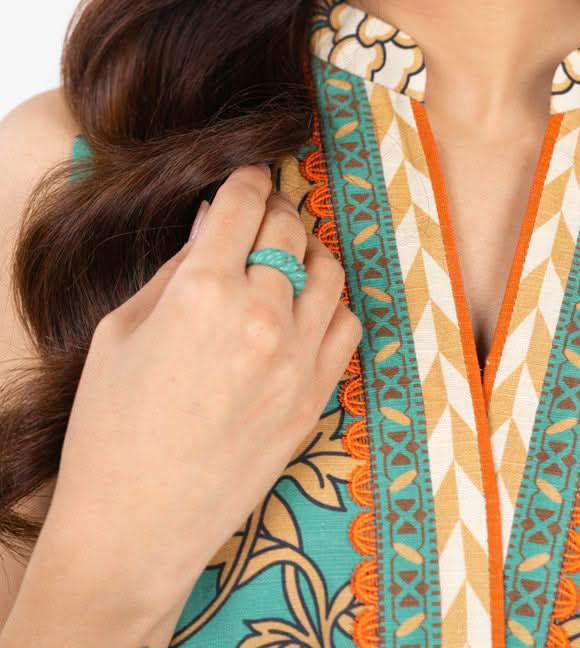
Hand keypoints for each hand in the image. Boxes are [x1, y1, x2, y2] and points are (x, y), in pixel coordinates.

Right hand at [42, 162, 361, 616]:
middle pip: (289, 229)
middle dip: (273, 212)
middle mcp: (260, 316)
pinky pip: (347, 324)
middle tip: (260, 216)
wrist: (135, 527)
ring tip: (283, 262)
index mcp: (203, 291)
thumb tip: (212, 222)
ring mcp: (296, 358)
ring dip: (306, 255)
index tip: (246, 175)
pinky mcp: (316, 396)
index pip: (243, 203)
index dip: (245, 179)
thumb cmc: (109, 429)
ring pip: (328, 270)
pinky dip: (330, 306)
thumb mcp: (122, 331)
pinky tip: (304, 311)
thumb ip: (176, 268)